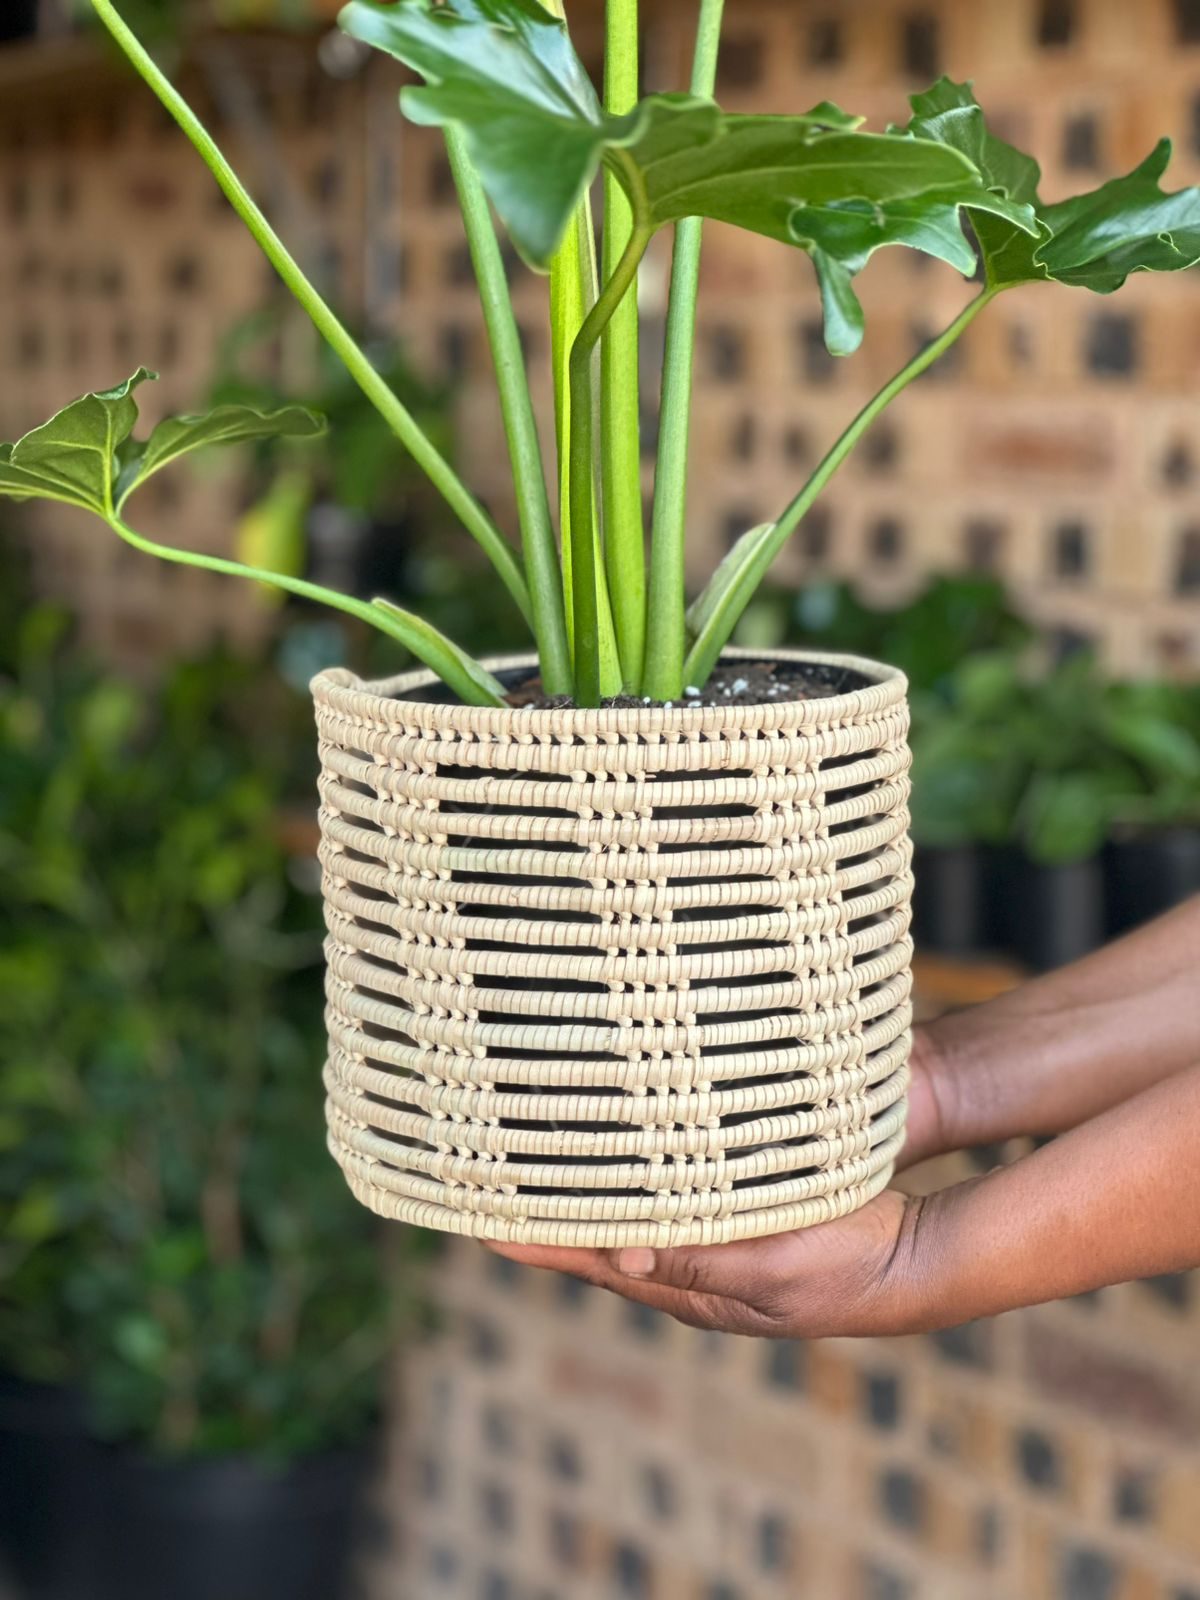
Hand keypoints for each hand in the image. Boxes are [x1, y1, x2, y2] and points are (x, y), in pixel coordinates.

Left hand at [486, 1025, 947, 1339]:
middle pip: (602, 1228)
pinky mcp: (740, 1190)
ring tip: (543, 1134)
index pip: (593, 1260)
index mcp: (690, 1288)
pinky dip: (641, 1152)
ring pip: (634, 1198)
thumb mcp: (772, 1270)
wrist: (923, 1243)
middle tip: (493, 1159)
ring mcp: (714, 1226)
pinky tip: (625, 1121)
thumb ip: (695, 1259)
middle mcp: (690, 1259)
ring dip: (593, 1170)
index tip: (472, 1213)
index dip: (535, 1239)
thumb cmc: (853, 1265)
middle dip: (552, 1198)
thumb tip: (616, 1254)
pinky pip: (673, 1172)